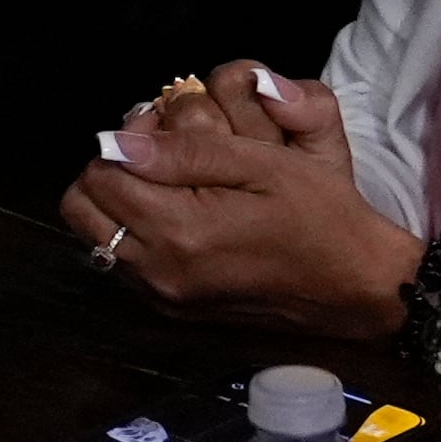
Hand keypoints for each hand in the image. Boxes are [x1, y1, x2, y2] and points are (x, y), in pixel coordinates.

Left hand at [61, 60, 421, 339]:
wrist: (358, 286)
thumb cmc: (319, 215)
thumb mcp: (261, 162)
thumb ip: (184, 151)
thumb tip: (117, 141)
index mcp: (181, 233)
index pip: (101, 176)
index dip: (121, 142)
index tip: (156, 130)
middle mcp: (162, 272)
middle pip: (82, 211)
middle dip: (106, 173)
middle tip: (149, 154)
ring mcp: (167, 298)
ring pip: (95, 240)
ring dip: (115, 205)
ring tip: (162, 184)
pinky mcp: (177, 311)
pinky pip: (123, 265)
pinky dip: (132, 236)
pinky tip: (173, 217)